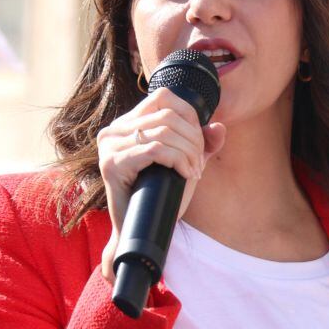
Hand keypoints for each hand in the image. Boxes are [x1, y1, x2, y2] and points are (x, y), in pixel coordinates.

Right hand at [96, 87, 225, 280]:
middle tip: (198, 165)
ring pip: (164, 132)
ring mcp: (109, 146)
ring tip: (193, 171)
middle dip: (193, 139)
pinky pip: (155, 150)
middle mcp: (113, 130)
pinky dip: (178, 160)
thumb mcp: (185, 163)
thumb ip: (201, 145)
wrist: (142, 231)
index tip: (199, 146)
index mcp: (126, 123)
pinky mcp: (111, 164)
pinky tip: (184, 174)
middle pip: (167, 115)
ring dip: (188, 152)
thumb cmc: (161, 196)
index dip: (189, 117)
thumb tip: (219, 127)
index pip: (163, 97)